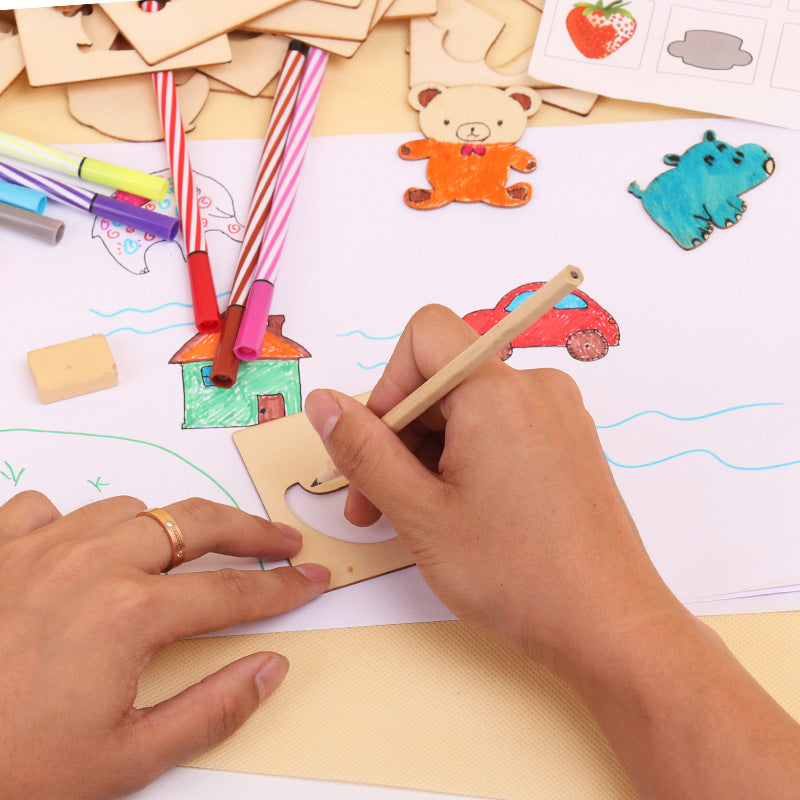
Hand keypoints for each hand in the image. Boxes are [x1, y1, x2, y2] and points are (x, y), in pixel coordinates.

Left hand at [0, 492, 329, 799]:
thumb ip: (213, 709)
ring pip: (126, 508)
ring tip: (179, 552)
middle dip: (248, 530)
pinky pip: (43, 508)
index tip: (312, 580)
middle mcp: (90, 565)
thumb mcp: (126, 762)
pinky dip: (71, 521)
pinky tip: (75, 548)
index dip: (283, 588)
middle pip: (194, 523)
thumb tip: (271, 668)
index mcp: (129, 614)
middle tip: (279, 540)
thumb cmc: (12, 772)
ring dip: (163, 526)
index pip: (233, 593)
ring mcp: (36, 549)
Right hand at [304, 304, 682, 673]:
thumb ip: (363, 450)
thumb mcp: (419, 512)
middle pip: (443, 379)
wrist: (609, 626)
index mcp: (498, 391)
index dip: (387, 385)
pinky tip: (457, 512)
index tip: (377, 446)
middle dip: (399, 434)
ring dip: (429, 454)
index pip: (425, 335)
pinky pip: (500, 428)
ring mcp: (558, 415)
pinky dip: (466, 458)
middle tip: (375, 501)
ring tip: (414, 518)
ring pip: (469, 408)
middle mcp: (535, 388)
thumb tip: (324, 402)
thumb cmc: (519, 574)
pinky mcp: (567, 442)